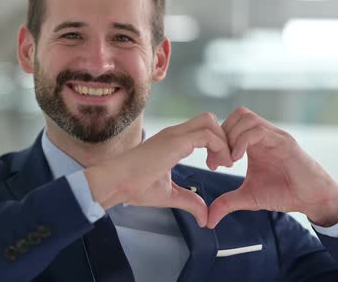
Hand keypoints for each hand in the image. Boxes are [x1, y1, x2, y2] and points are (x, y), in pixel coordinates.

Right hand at [85, 113, 232, 226]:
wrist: (115, 183)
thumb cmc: (133, 187)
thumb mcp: (169, 194)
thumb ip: (189, 201)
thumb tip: (204, 217)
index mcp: (172, 141)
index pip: (202, 129)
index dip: (215, 143)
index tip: (216, 165)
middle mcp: (174, 133)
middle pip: (209, 120)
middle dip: (223, 138)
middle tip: (222, 162)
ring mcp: (174, 134)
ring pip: (210, 121)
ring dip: (223, 141)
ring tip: (222, 163)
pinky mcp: (174, 141)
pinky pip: (207, 134)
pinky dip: (220, 146)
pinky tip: (217, 165)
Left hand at [207, 107, 337, 228]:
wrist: (312, 199)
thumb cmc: (283, 193)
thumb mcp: (248, 198)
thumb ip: (227, 203)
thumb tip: (209, 220)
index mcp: (253, 143)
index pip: (229, 124)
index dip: (215, 141)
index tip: (212, 164)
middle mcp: (263, 135)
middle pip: (236, 115)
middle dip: (221, 136)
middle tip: (218, 161)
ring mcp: (274, 136)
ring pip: (245, 117)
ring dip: (231, 137)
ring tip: (229, 161)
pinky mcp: (284, 141)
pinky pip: (258, 131)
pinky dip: (242, 141)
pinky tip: (236, 160)